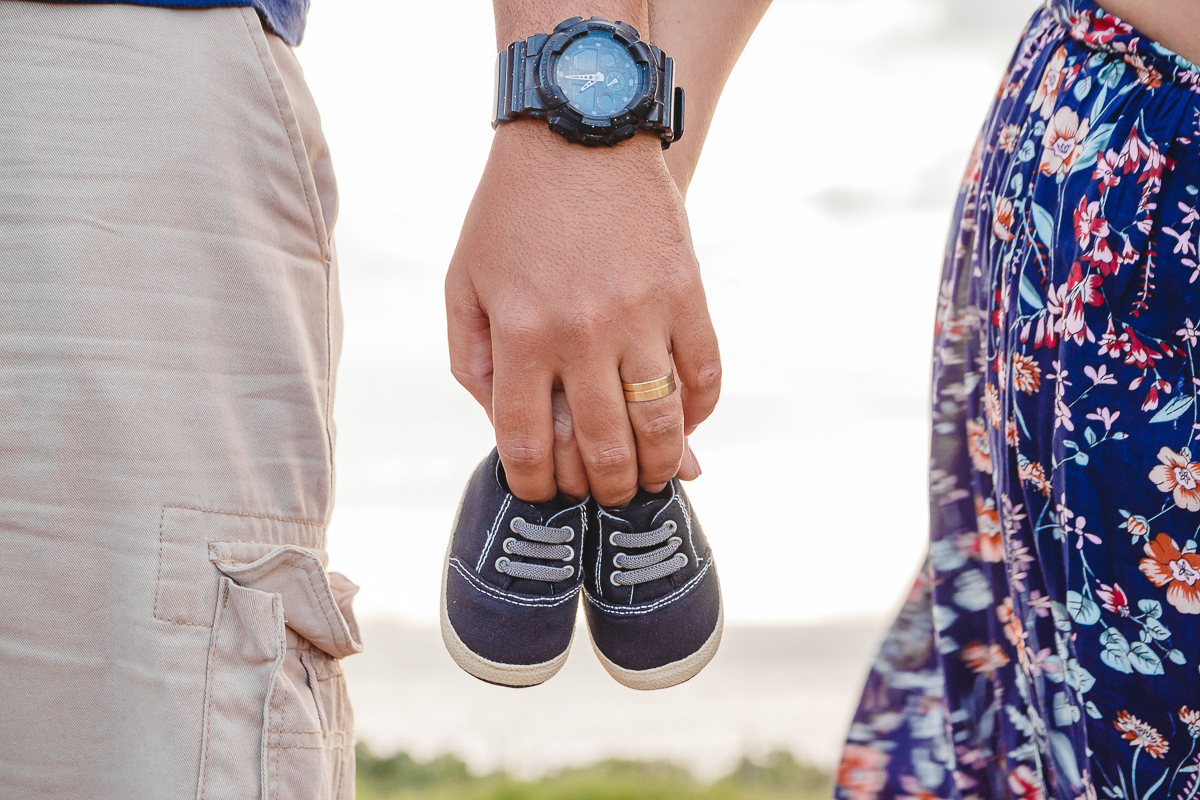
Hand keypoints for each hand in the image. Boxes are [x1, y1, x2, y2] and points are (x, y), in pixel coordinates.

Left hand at [445, 121, 720, 504]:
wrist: (578, 133)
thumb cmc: (510, 215)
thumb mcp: (464, 285)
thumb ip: (474, 364)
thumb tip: (511, 432)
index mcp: (520, 333)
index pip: (528, 443)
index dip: (536, 484)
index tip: (544, 491)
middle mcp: (582, 333)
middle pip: (600, 449)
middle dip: (600, 490)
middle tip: (601, 494)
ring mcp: (642, 314)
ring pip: (660, 425)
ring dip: (655, 468)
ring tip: (647, 478)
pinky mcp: (687, 294)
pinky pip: (705, 376)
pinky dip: (698, 414)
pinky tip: (683, 427)